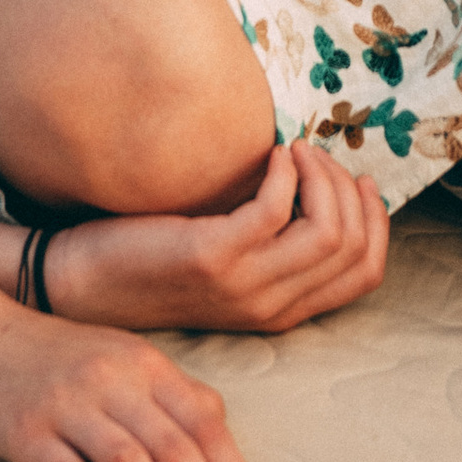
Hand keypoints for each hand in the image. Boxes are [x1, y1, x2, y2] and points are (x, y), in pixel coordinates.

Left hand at [41, 144, 388, 336]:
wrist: (85, 283)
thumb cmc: (155, 259)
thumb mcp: (228, 263)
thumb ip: (272, 245)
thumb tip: (319, 188)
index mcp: (283, 310)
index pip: (366, 274)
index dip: (377, 222)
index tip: (361, 181)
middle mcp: (273, 305)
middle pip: (354, 248)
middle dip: (350, 190)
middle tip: (319, 157)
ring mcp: (245, 284)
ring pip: (327, 231)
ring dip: (323, 177)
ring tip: (297, 151)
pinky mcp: (214, 256)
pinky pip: (277, 208)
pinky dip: (284, 171)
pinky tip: (268, 154)